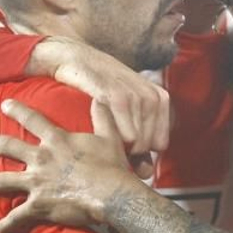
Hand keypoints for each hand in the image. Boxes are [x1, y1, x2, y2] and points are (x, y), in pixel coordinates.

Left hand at [0, 99, 141, 232]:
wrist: (112, 194)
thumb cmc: (112, 166)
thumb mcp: (110, 137)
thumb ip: (102, 117)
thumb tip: (100, 99)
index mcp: (57, 141)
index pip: (34, 120)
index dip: (18, 111)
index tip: (5, 104)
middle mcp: (42, 158)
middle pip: (9, 146)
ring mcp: (37, 182)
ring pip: (3, 181)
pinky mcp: (39, 205)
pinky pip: (17, 216)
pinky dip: (6, 224)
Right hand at [29, 36, 169, 174]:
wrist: (72, 58)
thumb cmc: (97, 89)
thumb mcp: (122, 114)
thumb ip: (137, 143)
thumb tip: (147, 174)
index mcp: (159, 98)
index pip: (160, 144)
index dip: (139, 150)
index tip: (119, 143)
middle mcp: (152, 96)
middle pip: (147, 146)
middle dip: (127, 151)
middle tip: (104, 137)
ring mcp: (137, 95)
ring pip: (136, 143)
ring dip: (115, 146)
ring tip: (98, 131)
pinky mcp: (116, 95)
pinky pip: (125, 134)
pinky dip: (112, 139)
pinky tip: (96, 126)